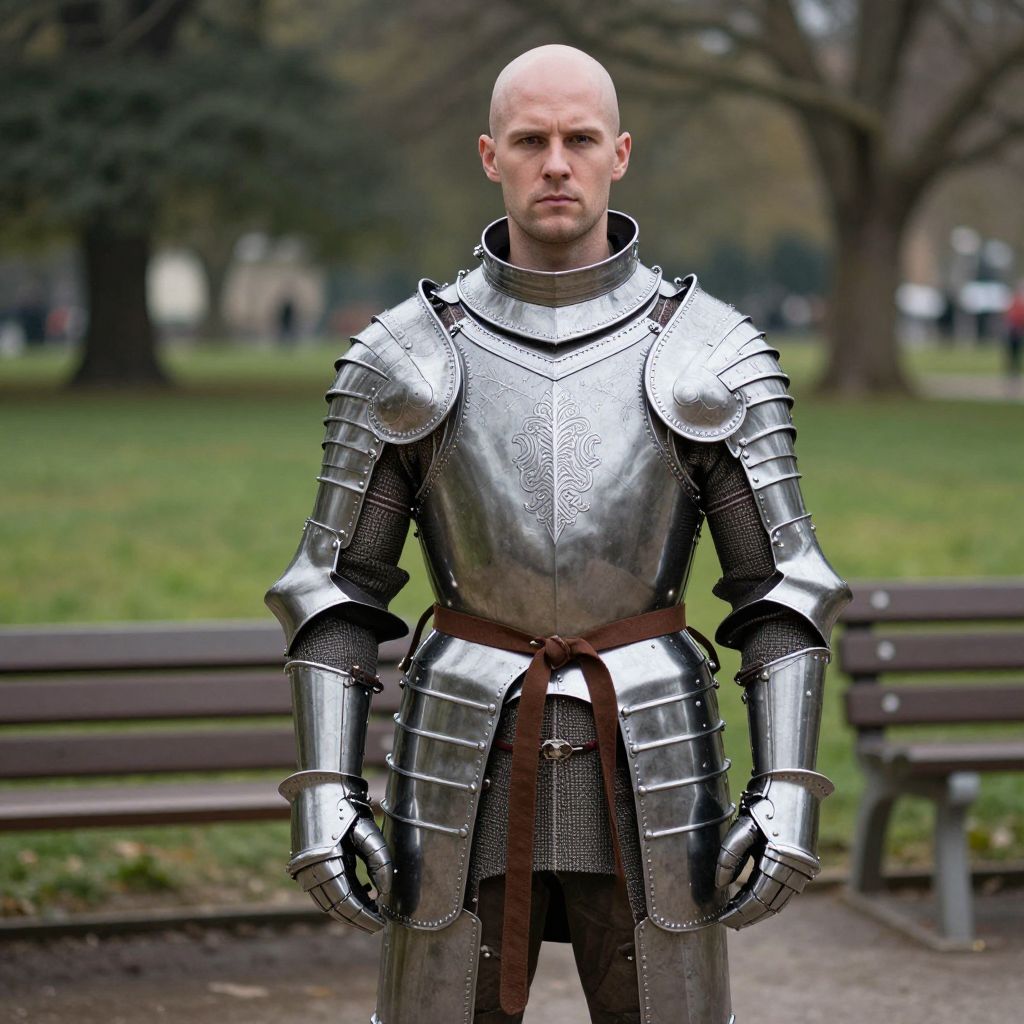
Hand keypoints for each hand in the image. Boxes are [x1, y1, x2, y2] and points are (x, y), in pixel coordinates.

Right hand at [295, 812, 392, 932]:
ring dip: (348, 910)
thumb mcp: (368, 832)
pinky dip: (341, 897)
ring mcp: (306, 870)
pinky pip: (322, 891)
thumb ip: (379, 862)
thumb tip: (385, 893)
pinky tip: (363, 892)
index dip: (363, 916)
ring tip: (373, 910)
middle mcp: (311, 871)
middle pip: (334, 907)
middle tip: (377, 925)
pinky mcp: (307, 866)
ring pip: (327, 902)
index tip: (380, 924)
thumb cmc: (347, 810)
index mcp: (325, 864)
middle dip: (356, 919)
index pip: (345, 902)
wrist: (320, 790)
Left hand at [714, 772, 828, 928]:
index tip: (723, 918)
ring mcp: (803, 870)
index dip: (739, 911)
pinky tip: (756, 903)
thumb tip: (720, 885)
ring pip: (780, 902)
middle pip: (770, 905)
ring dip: (760, 912)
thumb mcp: (741, 828)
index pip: (757, 897)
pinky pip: (787, 893)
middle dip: (748, 916)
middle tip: (729, 923)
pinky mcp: (804, 867)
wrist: (792, 788)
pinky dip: (772, 901)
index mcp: (780, 860)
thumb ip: (729, 857)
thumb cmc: (763, 806)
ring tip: (740, 918)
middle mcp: (796, 869)